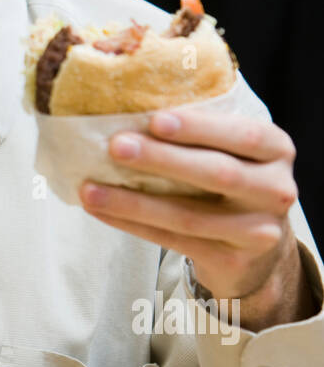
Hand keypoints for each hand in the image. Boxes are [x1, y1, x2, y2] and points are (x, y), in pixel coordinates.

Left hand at [78, 108, 299, 303]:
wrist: (260, 252)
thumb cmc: (232, 185)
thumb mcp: (233, 152)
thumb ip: (202, 130)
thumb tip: (128, 104)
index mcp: (276, 150)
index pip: (244, 134)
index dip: (200, 127)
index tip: (155, 119)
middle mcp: (275, 190)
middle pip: (217, 174)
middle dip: (162, 159)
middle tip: (116, 146)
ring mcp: (257, 232)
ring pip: (188, 215)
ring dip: (133, 201)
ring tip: (90, 188)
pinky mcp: (231, 262)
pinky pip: (173, 240)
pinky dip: (132, 224)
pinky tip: (101, 209)